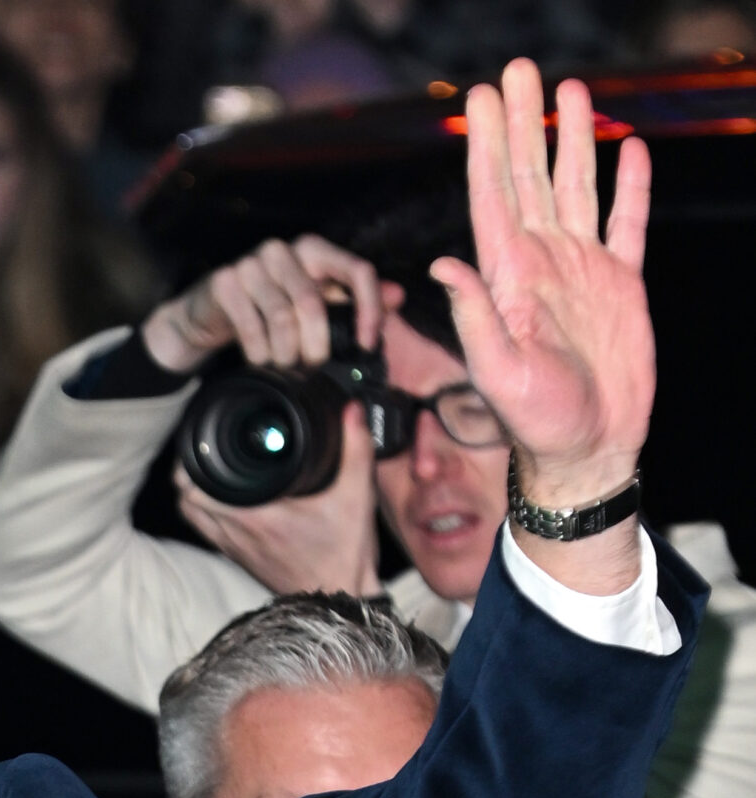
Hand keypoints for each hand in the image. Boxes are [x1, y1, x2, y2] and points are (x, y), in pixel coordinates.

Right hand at [142, 235, 384, 375]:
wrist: (209, 311)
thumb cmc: (267, 306)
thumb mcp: (314, 300)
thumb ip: (352, 299)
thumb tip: (397, 297)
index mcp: (314, 249)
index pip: (357, 270)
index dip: (368, 309)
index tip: (367, 344)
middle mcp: (285, 250)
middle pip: (314, 304)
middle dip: (317, 346)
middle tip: (313, 368)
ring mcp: (252, 263)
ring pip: (282, 319)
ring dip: (285, 355)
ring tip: (285, 367)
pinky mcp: (226, 282)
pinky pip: (251, 327)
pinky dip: (259, 353)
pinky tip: (262, 360)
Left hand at [175, 400, 381, 594]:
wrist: (338, 600)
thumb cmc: (343, 555)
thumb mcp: (356, 497)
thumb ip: (356, 448)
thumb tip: (351, 410)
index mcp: (255, 517)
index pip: (198, 489)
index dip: (193, 461)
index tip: (204, 439)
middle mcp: (235, 534)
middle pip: (186, 500)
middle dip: (190, 473)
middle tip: (206, 449)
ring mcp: (233, 548)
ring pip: (193, 517)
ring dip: (194, 493)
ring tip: (211, 468)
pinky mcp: (239, 557)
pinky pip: (207, 529)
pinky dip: (206, 511)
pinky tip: (226, 495)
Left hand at [435, 62, 651, 550]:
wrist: (586, 451)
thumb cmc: (536, 424)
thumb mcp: (498, 373)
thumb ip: (474, 317)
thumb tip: (443, 266)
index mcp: (510, 279)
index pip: (493, 197)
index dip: (486, 146)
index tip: (480, 100)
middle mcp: (542, 265)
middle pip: (530, 177)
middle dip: (523, 123)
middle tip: (519, 71)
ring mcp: (582, 271)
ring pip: (575, 187)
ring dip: (570, 139)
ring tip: (568, 91)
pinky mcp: (620, 285)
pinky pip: (626, 224)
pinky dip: (629, 186)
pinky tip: (628, 150)